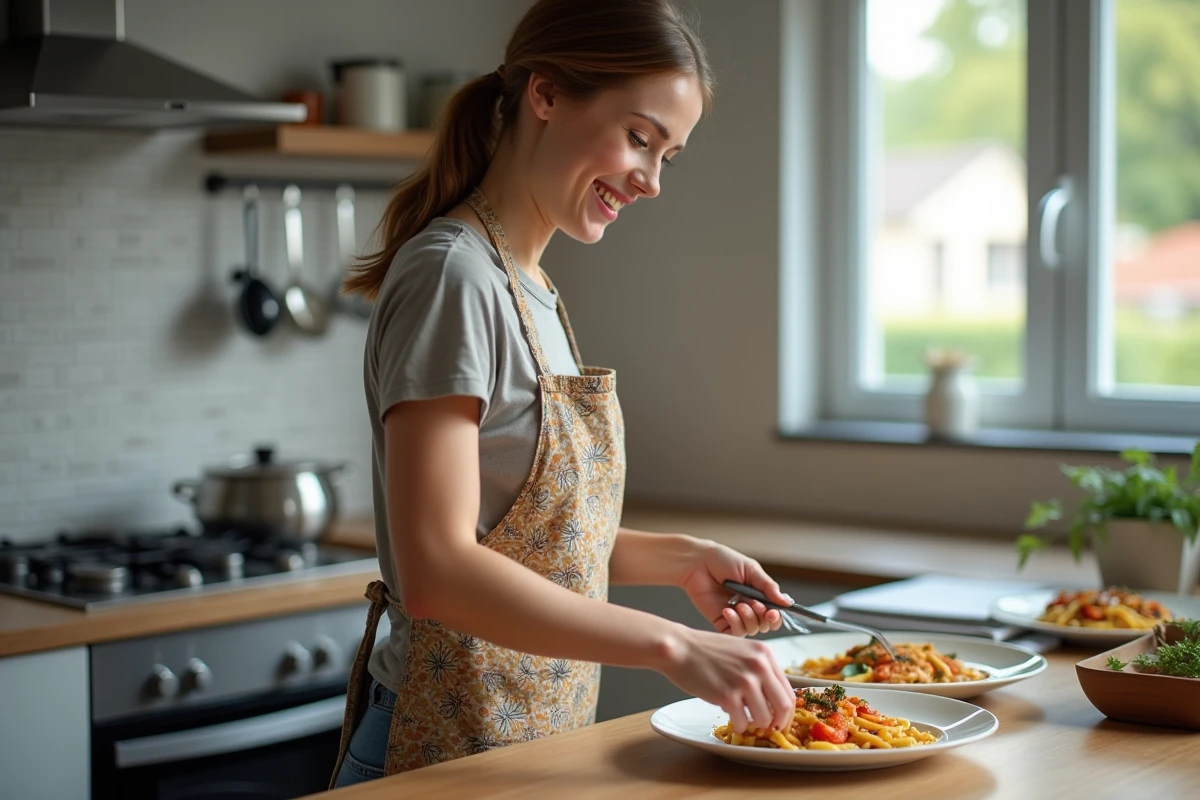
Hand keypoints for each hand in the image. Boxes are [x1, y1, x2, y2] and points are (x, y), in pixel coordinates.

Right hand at [659, 625, 795, 732]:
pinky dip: (738, 726)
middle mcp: (759, 666)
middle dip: (777, 722)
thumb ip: (759, 670)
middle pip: (783, 707)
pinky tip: (730, 717)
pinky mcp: (727, 695)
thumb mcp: (741, 650)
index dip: (786, 712)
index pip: (789, 691)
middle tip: (767, 728)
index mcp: (764, 654)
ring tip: (742, 718)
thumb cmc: (705, 650)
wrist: (679, 648)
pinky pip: (742, 723)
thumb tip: (771, 700)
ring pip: (764, 718)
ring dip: (754, 724)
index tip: (779, 720)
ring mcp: (744, 681)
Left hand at [678, 541, 793, 636]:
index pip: (774, 614)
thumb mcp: (751, 570)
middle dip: (763, 618)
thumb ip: (768, 587)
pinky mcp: (720, 620)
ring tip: (739, 604)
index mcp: (758, 595)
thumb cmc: (723, 561)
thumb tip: (787, 602)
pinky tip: (728, 610)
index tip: (773, 612)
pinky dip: (735, 624)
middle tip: (756, 605)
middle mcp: (749, 607)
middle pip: (765, 625)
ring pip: (751, 630)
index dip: (776, 617)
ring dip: (749, 619)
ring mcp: (735, 615)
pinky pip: (734, 632)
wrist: (698, 562)